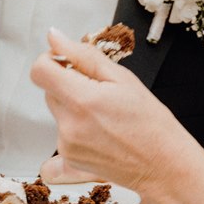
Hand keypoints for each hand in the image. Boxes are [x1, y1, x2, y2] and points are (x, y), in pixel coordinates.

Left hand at [29, 29, 200, 197]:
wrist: (164, 165)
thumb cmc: (151, 123)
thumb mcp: (123, 78)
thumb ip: (83, 55)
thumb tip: (55, 37)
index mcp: (82, 100)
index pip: (40, 70)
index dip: (52, 60)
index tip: (70, 63)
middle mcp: (69, 125)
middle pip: (50, 90)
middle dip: (69, 84)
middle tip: (101, 92)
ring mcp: (67, 145)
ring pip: (57, 111)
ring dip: (73, 106)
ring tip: (105, 116)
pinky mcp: (69, 159)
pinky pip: (61, 134)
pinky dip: (75, 129)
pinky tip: (100, 133)